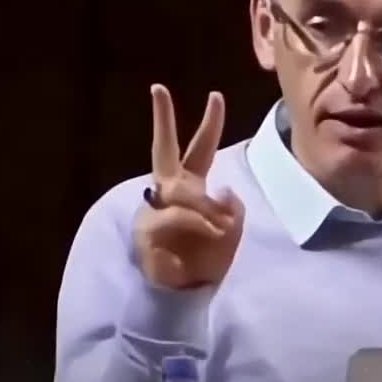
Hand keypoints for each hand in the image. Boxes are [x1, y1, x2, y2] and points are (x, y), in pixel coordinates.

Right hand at [133, 84, 244, 288]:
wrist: (185, 292)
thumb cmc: (207, 258)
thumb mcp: (233, 231)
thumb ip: (233, 208)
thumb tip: (223, 191)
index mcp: (191, 187)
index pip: (200, 149)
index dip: (210, 124)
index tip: (216, 95)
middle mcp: (170, 192)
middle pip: (163, 149)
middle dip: (162, 119)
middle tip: (158, 89)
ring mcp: (156, 209)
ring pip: (181, 189)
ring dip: (205, 206)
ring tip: (220, 227)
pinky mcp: (148, 229)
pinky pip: (176, 216)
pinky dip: (199, 222)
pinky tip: (213, 231)